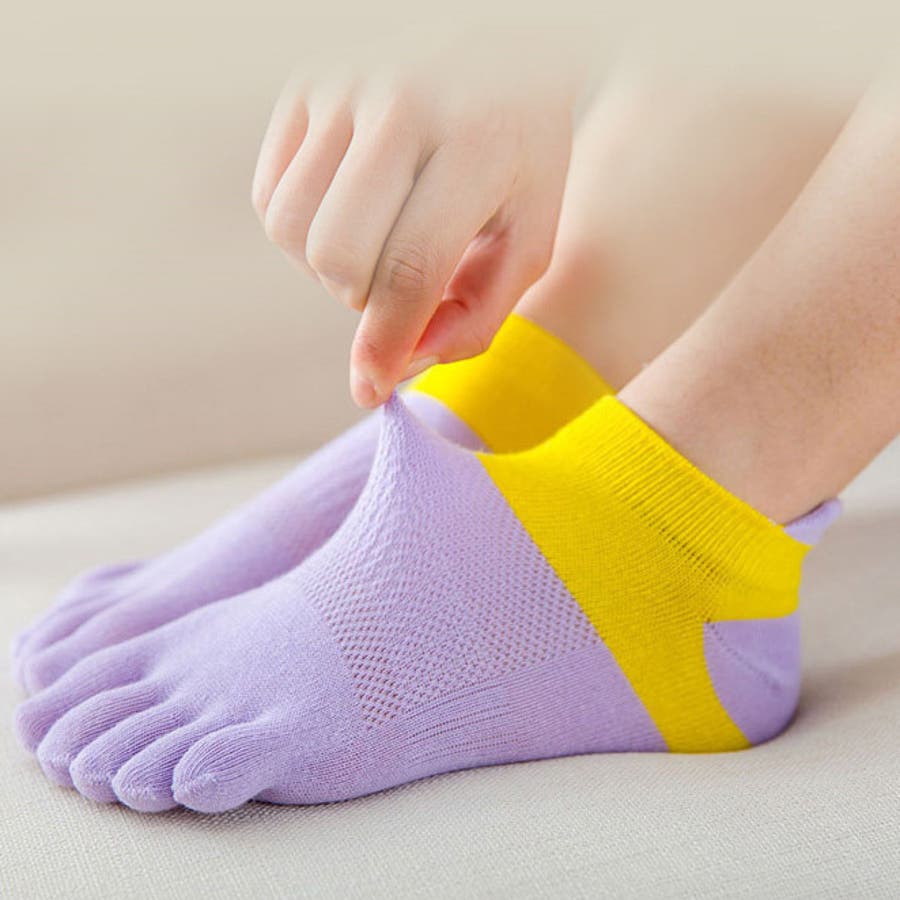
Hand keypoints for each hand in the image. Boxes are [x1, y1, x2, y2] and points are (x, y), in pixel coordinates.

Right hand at [252, 52, 576, 406]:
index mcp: (479, 142)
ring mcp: (344, 87)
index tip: (370, 386)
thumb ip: (478, 311)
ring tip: (372, 247)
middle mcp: (403, 104)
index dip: (385, 341)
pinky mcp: (304, 87)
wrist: (497, 43)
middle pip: (337, 255)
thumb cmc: (518, 152)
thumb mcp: (529, 232)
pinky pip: (270, 196)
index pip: (412, 266)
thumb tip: (398, 368)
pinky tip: (345, 216)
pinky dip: (300, 232)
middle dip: (361, 299)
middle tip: (395, 282)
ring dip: (326, 269)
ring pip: (292, 230)